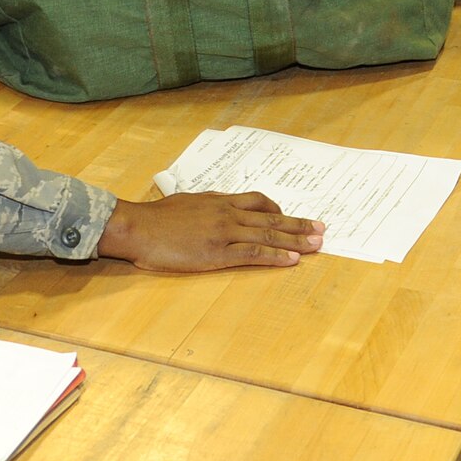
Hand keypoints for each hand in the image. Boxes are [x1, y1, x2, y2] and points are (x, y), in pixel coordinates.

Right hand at [97, 192, 324, 271]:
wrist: (138, 227)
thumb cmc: (157, 218)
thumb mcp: (187, 202)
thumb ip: (208, 206)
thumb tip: (220, 208)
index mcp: (220, 200)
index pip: (259, 201)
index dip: (280, 210)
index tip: (295, 218)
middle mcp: (228, 213)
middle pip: (272, 218)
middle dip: (299, 225)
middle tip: (322, 229)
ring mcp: (224, 232)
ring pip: (268, 235)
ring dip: (296, 240)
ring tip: (316, 245)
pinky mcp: (218, 253)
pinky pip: (254, 254)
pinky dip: (276, 256)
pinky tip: (292, 260)